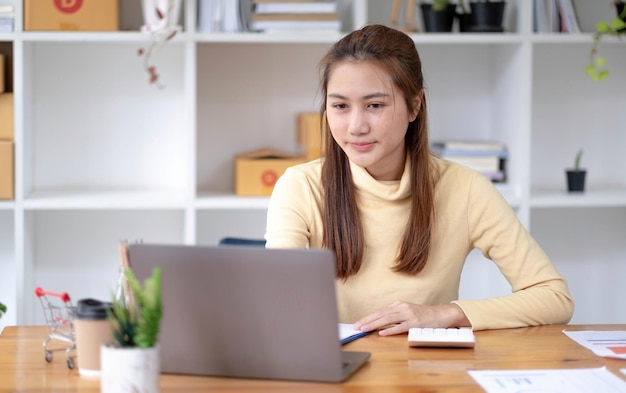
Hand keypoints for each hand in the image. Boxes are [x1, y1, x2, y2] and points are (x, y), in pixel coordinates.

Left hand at [353, 301, 470, 335]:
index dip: (368, 317)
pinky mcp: (415, 323)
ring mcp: (409, 315)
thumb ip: (395, 315)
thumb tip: (380, 323)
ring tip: (364, 329)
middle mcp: (402, 308)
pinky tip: (381, 333)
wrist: (441, 314)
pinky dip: (390, 330)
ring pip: (387, 319)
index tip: (358, 323)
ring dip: (374, 324)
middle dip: (367, 320)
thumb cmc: (423, 315)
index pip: (379, 311)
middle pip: (381, 314)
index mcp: (398, 305)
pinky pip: (400, 327)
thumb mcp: (407, 311)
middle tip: (356, 326)